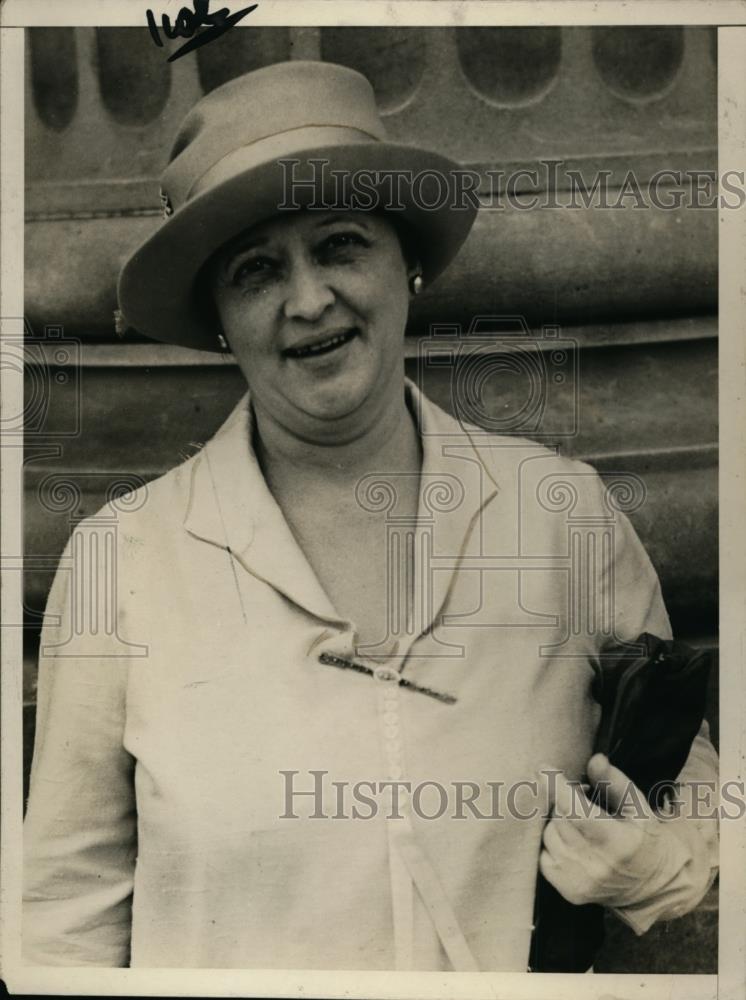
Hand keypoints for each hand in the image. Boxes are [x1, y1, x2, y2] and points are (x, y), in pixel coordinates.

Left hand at [538, 754, 673, 907]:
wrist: (652, 886)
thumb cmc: (644, 839)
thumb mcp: (639, 807)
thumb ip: (615, 782)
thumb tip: (595, 759)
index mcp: (617, 842)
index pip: (576, 810)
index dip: (557, 787)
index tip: (543, 768)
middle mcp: (596, 864)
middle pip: (560, 818)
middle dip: (563, 800)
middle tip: (579, 796)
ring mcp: (580, 880)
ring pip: (550, 834)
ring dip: (558, 821)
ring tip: (579, 820)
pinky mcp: (568, 890)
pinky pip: (544, 853)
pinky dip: (553, 841)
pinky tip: (571, 839)